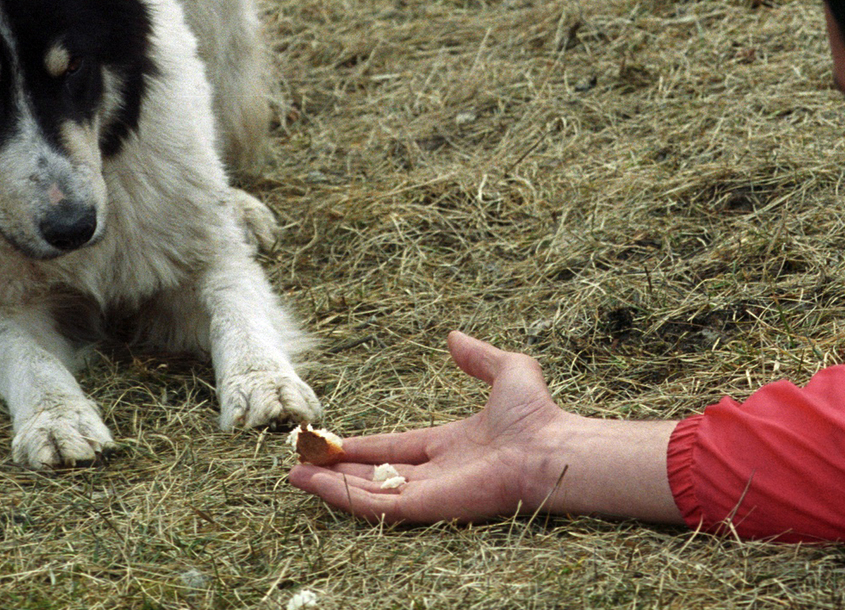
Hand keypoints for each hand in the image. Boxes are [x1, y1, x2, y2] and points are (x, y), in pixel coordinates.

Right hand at [288, 331, 680, 524]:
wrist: (550, 445)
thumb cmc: (537, 414)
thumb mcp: (507, 371)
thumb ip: (478, 358)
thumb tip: (455, 337)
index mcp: (451, 445)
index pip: (395, 448)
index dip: (362, 446)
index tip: (333, 441)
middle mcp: (437, 472)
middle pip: (375, 474)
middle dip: (337, 470)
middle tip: (302, 462)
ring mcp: (430, 492)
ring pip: (368, 493)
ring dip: (331, 486)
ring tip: (294, 477)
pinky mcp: (427, 507)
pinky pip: (377, 507)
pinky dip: (344, 498)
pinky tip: (317, 485)